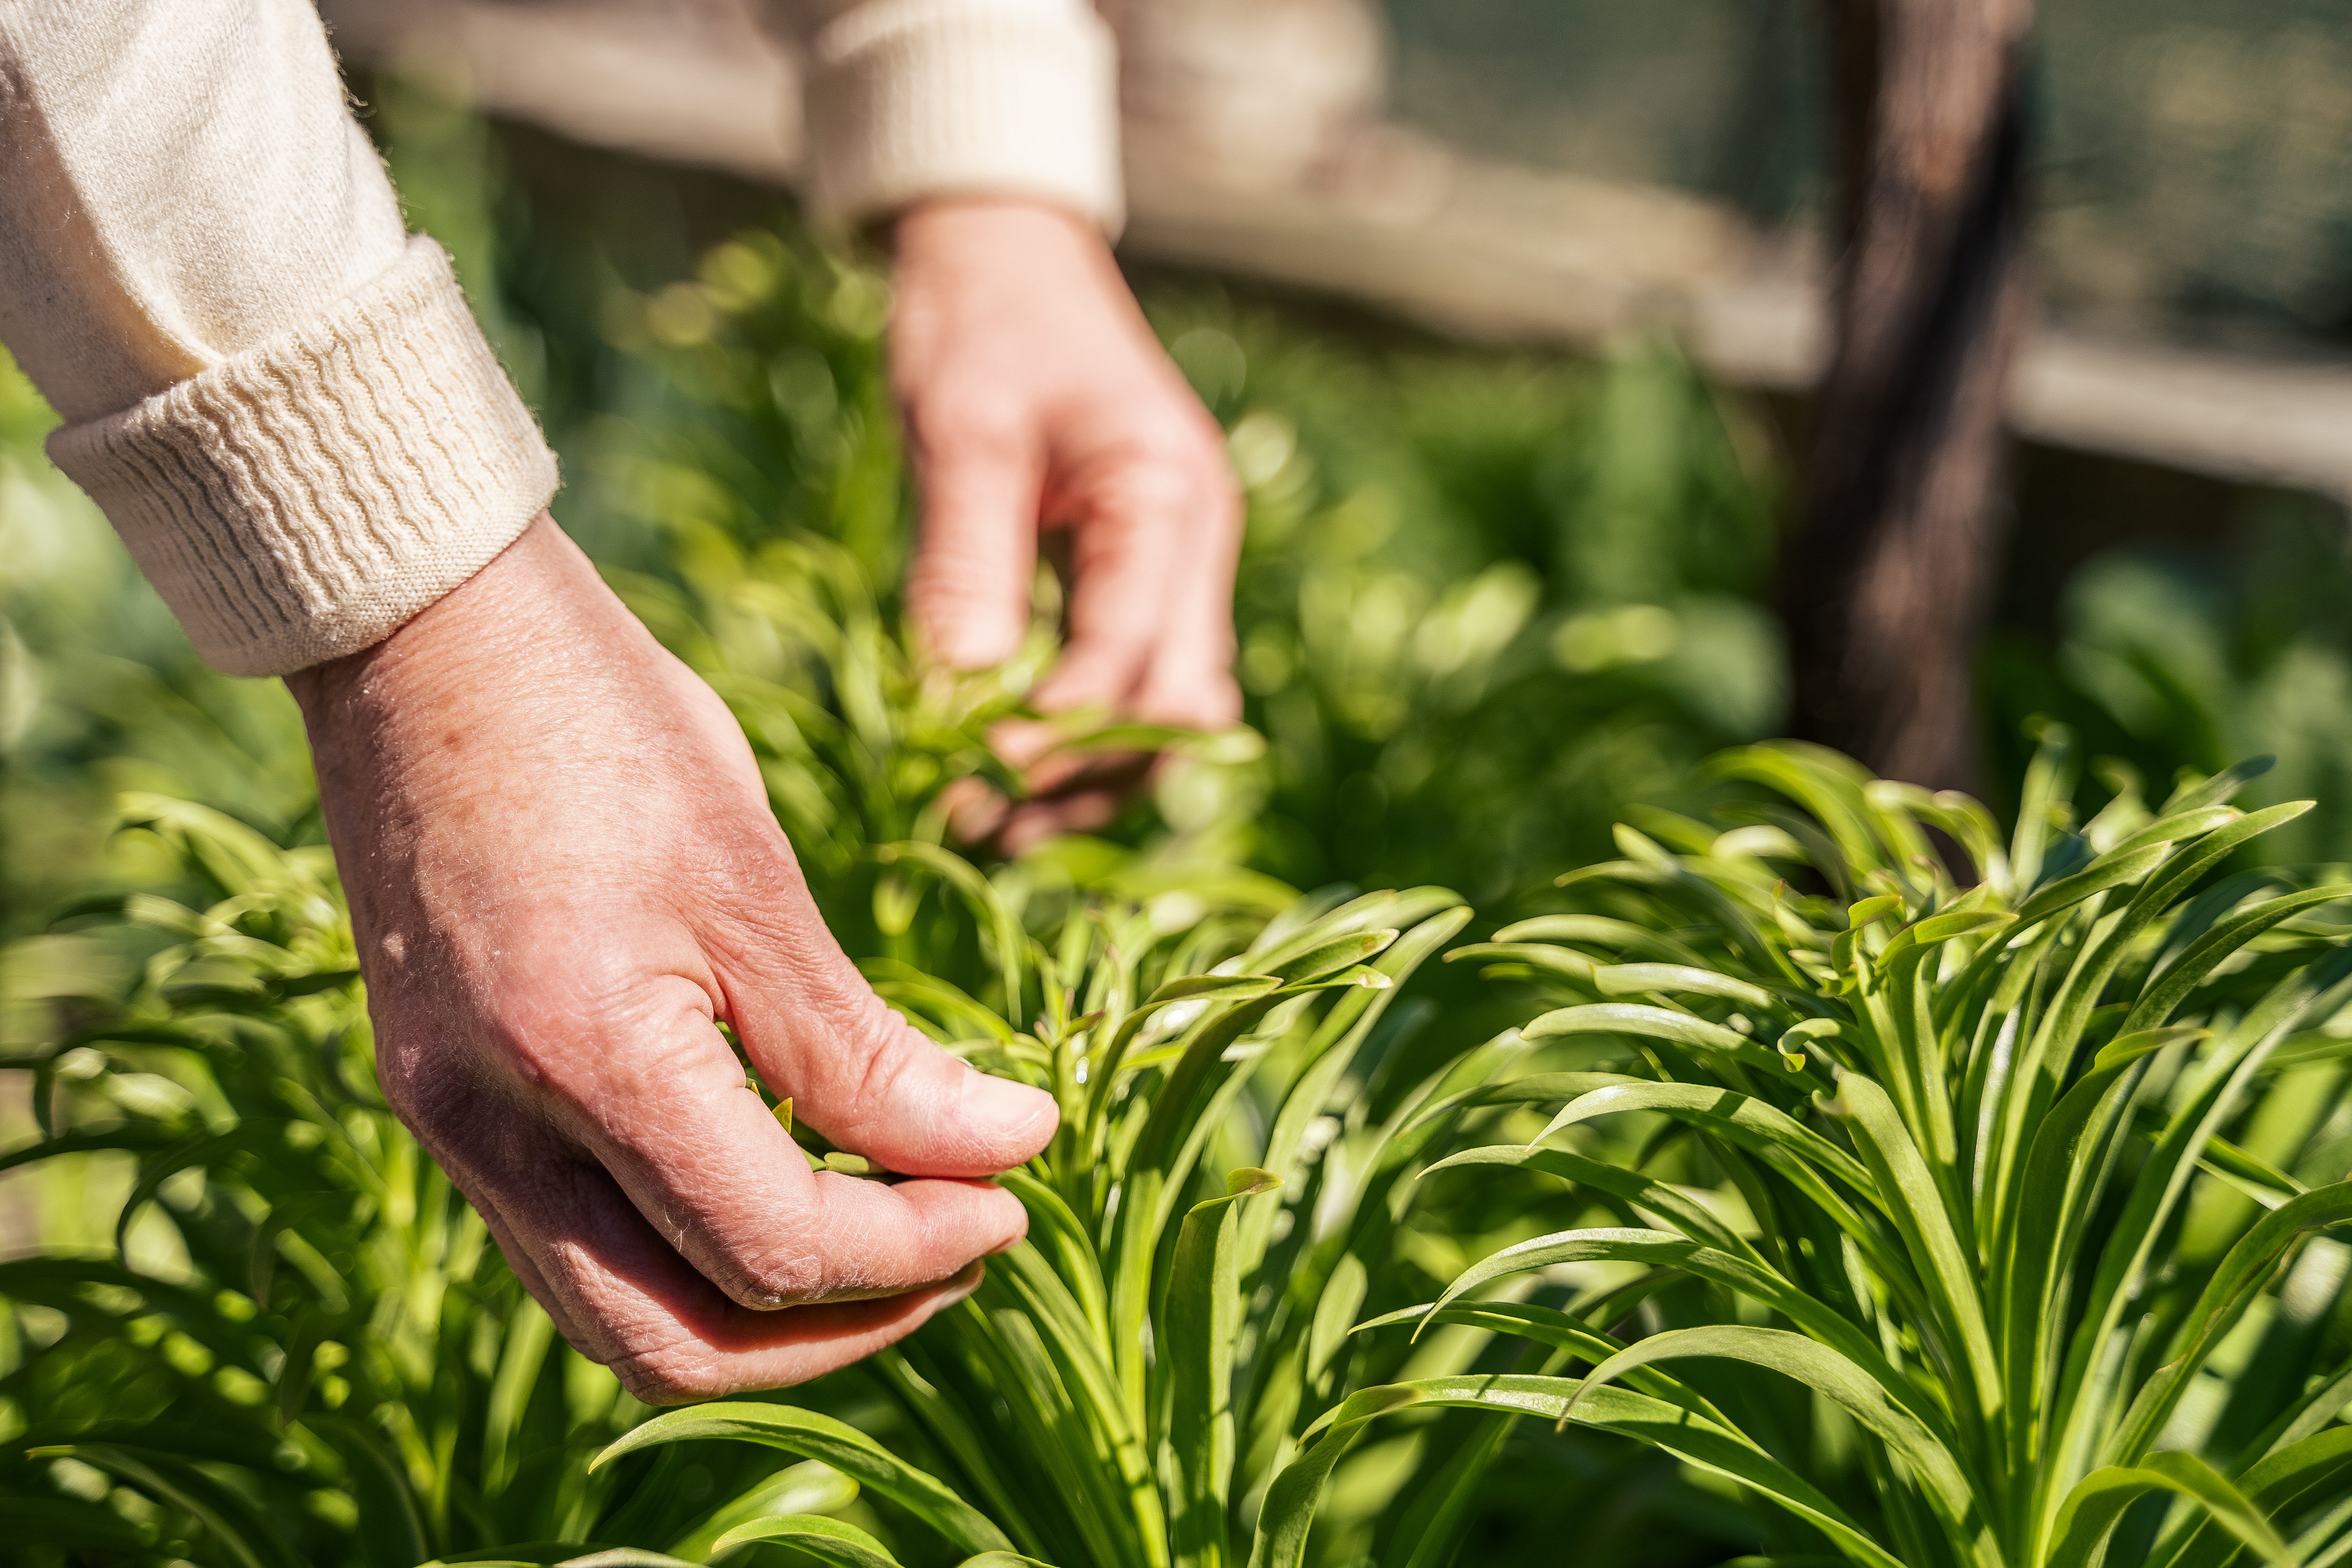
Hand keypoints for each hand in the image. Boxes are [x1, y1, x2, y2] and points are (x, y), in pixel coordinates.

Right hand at [286, 516, 1056, 1402]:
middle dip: (840, 1327)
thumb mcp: (754, 879)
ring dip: (760, 1308)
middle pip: (676, 1345)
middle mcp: (487, 1128)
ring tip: (888, 1237)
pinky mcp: (441, 1097)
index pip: (771, 1246)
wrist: (420, 634)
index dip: (915, 1248)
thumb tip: (1007, 1147)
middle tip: (962, 1250)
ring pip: (614, 1314)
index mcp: (581, 1058)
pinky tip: (778, 1177)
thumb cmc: (599, 723)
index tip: (1015, 1190)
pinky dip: (685, 1249)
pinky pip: (570, 1242)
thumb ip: (865, 1050)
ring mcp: (448, 1123)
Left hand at [891, 198, 1241, 846]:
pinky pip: (1139, 684)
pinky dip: (1088, 741)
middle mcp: (1196, 541)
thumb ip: (967, 567)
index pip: (1133, 657)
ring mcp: (1181, 564)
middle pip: (1180, 707)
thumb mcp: (961, 435)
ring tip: (994, 827)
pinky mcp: (1145, 579)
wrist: (1002, 256)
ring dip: (1094, 778)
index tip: (972, 786)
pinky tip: (1016, 774)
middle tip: (981, 824)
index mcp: (1167, 497)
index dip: (1059, 737)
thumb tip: (958, 702)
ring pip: (1172, 713)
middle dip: (1089, 776)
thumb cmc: (978, 325)